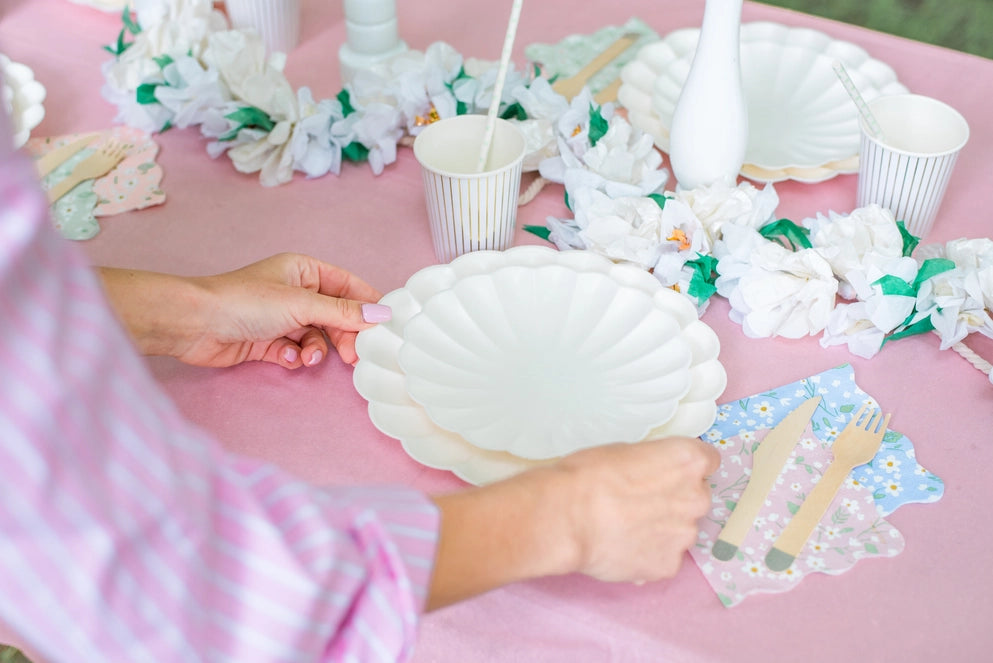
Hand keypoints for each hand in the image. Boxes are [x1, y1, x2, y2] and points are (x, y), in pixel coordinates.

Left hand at [99, 253, 389, 367]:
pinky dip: (294, 357)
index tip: (386, 326)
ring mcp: (282, 318)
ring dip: (317, 350)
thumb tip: (383, 314)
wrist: (195, 324)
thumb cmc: (246, 302)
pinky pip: (296, 351)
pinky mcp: (268, 341)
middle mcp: (295, 292)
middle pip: (335, 315)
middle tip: (352, 356)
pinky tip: (286, 358)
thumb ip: (344, 312)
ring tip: (308, 358)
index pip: (348, 286)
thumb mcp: (302, 304)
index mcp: (305, 271)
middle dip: (344, 335)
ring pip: (317, 337)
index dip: (367, 304)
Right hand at [426, 436, 718, 608]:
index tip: (668, 472)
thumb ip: (653, 464)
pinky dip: (648, 555)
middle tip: (640, 502)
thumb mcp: (624, 450)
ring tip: (625, 529)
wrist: (564, 517)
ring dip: (662, 529)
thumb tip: (656, 477)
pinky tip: (622, 548)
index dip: (684, 467)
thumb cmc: (587, 473)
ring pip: (680, 530)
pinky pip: (664, 558)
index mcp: (688, 461)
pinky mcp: (668, 566)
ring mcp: (685, 536)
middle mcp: (697, 499)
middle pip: (696, 498)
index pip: (708, 461)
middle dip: (674, 499)